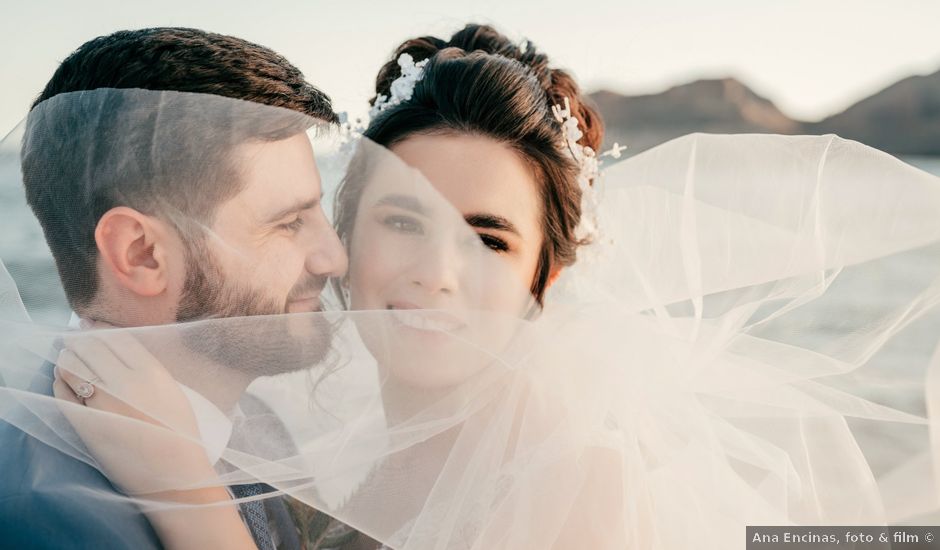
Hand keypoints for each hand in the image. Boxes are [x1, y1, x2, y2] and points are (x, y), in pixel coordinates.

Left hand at [53, 323, 256, 549]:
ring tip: (67, 357)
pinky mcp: (85, 423)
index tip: (91, 325)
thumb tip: (120, 353)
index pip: (115, 336)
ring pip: (72, 366)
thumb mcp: (173, 390)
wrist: (173, 473)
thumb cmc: (181, 434)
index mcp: (150, 370)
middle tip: (74, 338)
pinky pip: (62, 394)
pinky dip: (59, 383)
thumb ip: (148, 370)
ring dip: (66, 358)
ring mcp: (101, 402)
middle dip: (78, 339)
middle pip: (89, 347)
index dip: (99, 328)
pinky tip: (61, 380)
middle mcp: (123, 381)